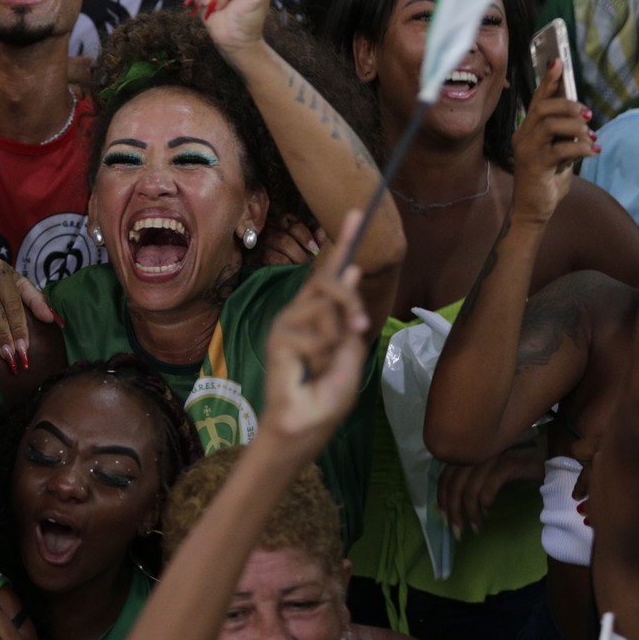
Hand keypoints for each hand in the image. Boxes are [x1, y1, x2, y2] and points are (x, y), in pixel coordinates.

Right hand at [260, 210, 369, 453]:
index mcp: (318, 315)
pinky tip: (309, 371)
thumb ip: (348, 319)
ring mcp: (287, 322)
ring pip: (328, 308)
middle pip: (328, 280)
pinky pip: (318, 332)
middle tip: (359, 324)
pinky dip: (324, 355)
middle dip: (349, 298)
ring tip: (323, 365)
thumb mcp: (349, 356)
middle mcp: (299, 312)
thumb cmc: (325, 398)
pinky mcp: (279, 335)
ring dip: (337, 340)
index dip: (343, 244)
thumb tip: (351, 273)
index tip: (356, 213)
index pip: (330, 274)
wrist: (302, 426)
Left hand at [436, 443, 543, 538]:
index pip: (445, 478)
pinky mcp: (507, 464)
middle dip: (454, 511)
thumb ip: (470, 483)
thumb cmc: (514, 469)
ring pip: (469, 489)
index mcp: (468, 455)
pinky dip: (486, 503)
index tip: (443, 518)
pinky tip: (489, 512)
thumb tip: (455, 506)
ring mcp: (490, 458)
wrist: (546, 459)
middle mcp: (475, 454)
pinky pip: (488, 487)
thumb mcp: (487, 474)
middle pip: (454, 486)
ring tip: (476, 527)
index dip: (441, 499)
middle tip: (457, 531)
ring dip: (470, 513)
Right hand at [510, 59, 594, 225]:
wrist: (534, 208)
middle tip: (588, 116)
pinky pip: (561, 149)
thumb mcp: (559, 151)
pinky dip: (581, 148)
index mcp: (528, 130)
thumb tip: (583, 116)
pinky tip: (592, 152)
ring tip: (590, 137)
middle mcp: (523, 136)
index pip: (537, 99)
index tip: (558, 62)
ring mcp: (527, 150)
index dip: (548, 80)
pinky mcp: (535, 165)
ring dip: (576, 127)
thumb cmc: (547, 178)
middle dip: (569, 105)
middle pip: (543, 107)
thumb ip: (565, 133)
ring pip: (550, 124)